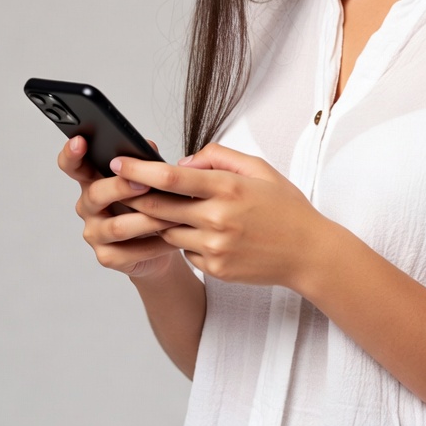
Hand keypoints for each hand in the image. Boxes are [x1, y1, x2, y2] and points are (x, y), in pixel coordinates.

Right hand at [57, 135, 183, 279]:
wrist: (160, 243)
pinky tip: (173, 237)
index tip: (79, 141)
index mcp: (93, 180)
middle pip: (96, 194)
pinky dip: (155, 244)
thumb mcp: (149, 178)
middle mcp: (88, 206)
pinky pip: (131, 251)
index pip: (72, 165)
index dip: (71, 153)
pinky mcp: (107, 257)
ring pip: (117, 226)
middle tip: (146, 184)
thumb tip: (147, 146)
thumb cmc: (151, 202)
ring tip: (174, 214)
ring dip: (149, 219)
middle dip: (122, 187)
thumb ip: (144, 161)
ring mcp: (94, 233)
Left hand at [109, 143, 328, 288]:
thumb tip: (181, 163)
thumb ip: (218, 158)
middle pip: (159, 207)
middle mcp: (218, 218)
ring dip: (162, 220)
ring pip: (168, 231)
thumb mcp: (259, 169)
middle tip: (118, 187)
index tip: (118, 163)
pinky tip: (204, 232)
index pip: (172, 178)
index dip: (139, 171)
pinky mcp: (215, 268)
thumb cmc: (284, 206)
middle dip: (134, 197)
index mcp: (229, 188)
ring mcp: (215, 246)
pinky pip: (186, 251)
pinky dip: (186, 240)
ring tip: (167, 209)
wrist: (308, 252)